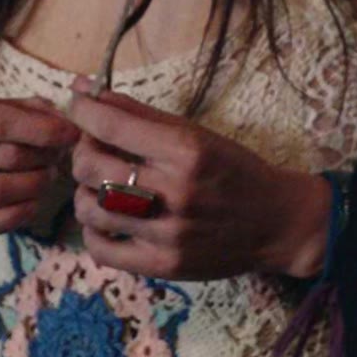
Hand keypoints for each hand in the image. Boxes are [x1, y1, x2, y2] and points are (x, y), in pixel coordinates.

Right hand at [0, 79, 72, 244]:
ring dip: (33, 187)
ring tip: (46, 180)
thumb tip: (60, 117)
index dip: (41, 128)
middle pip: (1, 156)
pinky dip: (12, 217)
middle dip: (42, 158)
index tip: (69, 134)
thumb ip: (13, 108)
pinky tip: (29, 206)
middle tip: (58, 159)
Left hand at [60, 78, 333, 279]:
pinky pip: (101, 250)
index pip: (111, 124)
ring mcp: (167, 234)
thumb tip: (86, 90)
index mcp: (186, 151)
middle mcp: (175, 192)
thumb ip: (140, 114)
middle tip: (95, 148)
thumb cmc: (235, 171)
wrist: (277, 223)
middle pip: (90, 166)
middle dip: (82, 150)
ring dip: (86, 191)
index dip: (82, 110)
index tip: (78, 105)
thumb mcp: (197, 134)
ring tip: (103, 185)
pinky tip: (108, 220)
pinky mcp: (163, 266)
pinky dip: (93, 231)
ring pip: (88, 208)